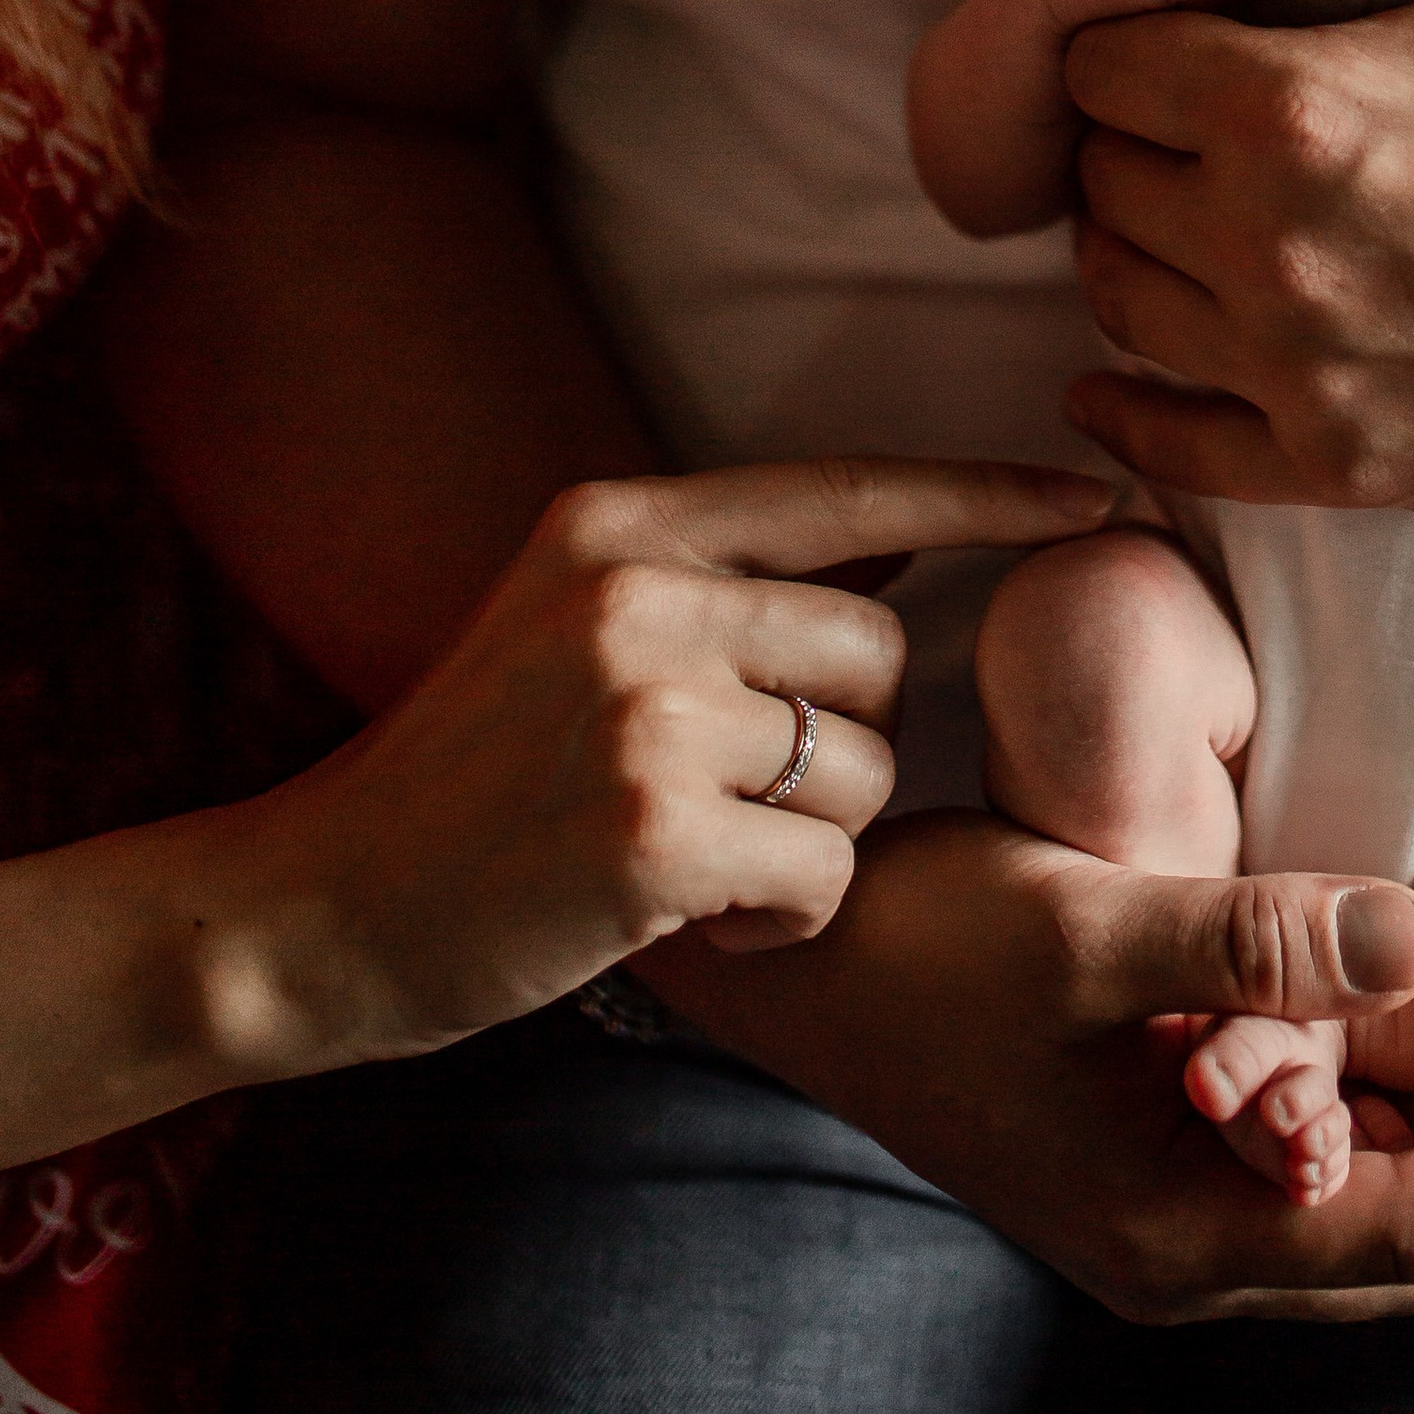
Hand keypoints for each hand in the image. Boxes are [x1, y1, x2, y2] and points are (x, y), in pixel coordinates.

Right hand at [227, 457, 1110, 1065]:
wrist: (314, 906)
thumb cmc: (472, 777)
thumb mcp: (577, 621)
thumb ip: (732, 577)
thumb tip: (904, 544)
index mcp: (620, 521)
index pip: (850, 490)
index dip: (988, 497)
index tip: (1099, 503)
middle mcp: (635, 593)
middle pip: (882, 655)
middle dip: (847, 746)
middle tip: (735, 802)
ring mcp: (640, 711)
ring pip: (865, 773)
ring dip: (811, 843)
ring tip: (695, 857)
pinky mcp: (650, 836)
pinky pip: (825, 877)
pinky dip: (782, 923)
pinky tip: (691, 921)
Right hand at [650, 808, 1413, 1321]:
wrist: (797, 970)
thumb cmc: (932, 939)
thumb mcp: (1094, 924)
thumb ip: (1256, 933)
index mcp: (1182, 1229)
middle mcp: (1180, 1255)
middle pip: (1407, 1250)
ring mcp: (1157, 1224)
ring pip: (1359, 1222)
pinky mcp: (1139, 1175)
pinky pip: (1301, 1183)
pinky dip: (1370, 1125)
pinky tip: (1391, 1027)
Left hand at [1060, 0, 1413, 506]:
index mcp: (1295, 106)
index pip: (1105, 67)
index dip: (1139, 36)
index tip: (1188, 32)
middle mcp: (1275, 247)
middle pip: (1104, 184)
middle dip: (1136, 139)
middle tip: (1203, 118)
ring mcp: (1307, 370)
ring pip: (1124, 300)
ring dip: (1142, 249)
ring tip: (1206, 212)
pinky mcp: (1350, 465)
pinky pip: (1173, 448)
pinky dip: (1128, 411)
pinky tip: (1114, 383)